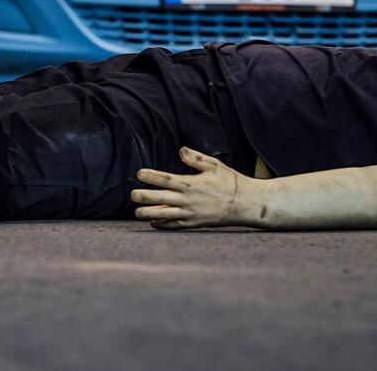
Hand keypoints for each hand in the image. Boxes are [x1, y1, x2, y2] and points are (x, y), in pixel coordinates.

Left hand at [131, 147, 262, 229]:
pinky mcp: (194, 223)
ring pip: (164, 215)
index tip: (140, 173)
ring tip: (136, 212)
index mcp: (191, 184)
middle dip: (144, 197)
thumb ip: (196, 158)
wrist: (244, 204)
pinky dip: (163, 224)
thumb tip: (180, 150)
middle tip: (132, 195)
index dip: (151, 176)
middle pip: (161, 198)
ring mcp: (190, 213)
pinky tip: (154, 223)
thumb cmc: (230, 182)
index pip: (166, 179)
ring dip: (149, 214)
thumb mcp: (215, 165)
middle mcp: (188, 200)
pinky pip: (175, 225)